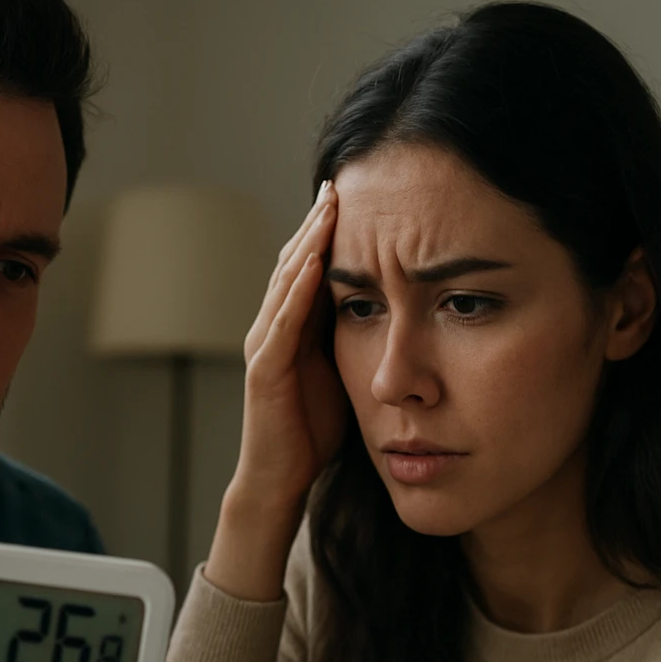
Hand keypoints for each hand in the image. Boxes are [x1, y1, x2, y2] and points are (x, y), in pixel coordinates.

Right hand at [237, 181, 347, 505]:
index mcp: (291, 327)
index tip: (352, 193)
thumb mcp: (343, 370)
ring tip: (328, 208)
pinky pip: (281, 322)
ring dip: (306, 243)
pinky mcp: (265, 371)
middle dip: (315, 223)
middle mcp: (271, 329)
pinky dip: (297, 290)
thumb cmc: (313, 429)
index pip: (309, 266)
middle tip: (338, 182)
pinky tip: (315, 262)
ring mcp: (264, 348)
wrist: (281, 479)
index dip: (327, 230)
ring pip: (285, 283)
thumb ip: (355, 336)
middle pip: (293, 262)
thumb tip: (396, 305)